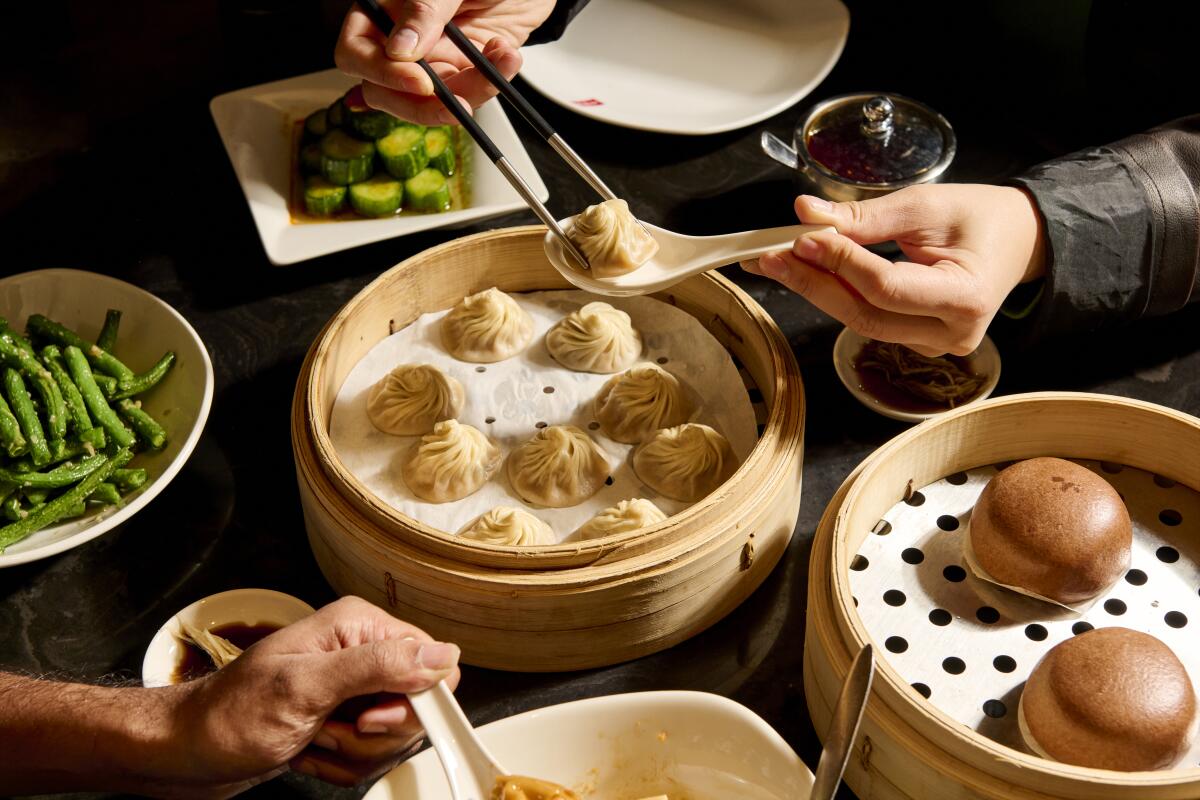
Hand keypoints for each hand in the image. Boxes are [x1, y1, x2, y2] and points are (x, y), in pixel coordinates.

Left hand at [168, 596, 460, 794]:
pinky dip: (338, 766)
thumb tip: (441, 655)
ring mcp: (354, 689)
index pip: (434, 663)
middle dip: (371, 737)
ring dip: (350, 755)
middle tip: (326, 728)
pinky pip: (371, 756)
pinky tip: (307, 752)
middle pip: (417, 707)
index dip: (411, 702)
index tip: (369, 719)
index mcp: (359, 627)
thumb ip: (377, 667)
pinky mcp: (344, 720)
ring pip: (394, 738)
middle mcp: (361, 653)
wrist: (187, 751)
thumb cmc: (229, 715)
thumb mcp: (305, 688)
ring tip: (310, 739)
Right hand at [334, 0, 555, 123]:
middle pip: (383, 93)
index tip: (420, 82)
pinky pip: (464, 97)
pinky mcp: (459, 74)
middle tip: (458, 102)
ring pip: (428, 104)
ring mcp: (429, 61)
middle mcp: (399, 40)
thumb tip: (398, 50)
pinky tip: (505, 56)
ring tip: (502, 58)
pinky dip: (489, 86)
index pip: (355, 52)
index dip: (381, 74)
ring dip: (469, 93)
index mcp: (384, 10)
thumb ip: (424, 10)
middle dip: (423, 105)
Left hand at [742, 185, 1046, 355]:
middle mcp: (952, 334)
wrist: (1019, 241)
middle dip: (812, 283)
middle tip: (767, 256)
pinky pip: (868, 320)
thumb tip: (806, 214)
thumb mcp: (926, 205)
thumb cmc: (979, 217)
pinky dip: (836, 295)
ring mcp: (934, 346)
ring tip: (777, 261)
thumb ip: (865, 216)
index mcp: (965, 298)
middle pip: (865, 315)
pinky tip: (807, 273)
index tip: (801, 236)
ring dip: (816, 290)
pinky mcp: (917, 342)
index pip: (886, 287)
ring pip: (860, 322)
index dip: (840, 263)